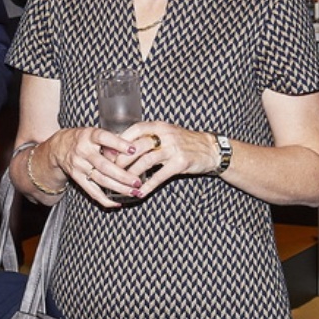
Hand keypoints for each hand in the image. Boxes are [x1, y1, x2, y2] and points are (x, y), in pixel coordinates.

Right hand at [40, 125, 143, 208]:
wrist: (59, 147)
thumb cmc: (84, 138)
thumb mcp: (94, 132)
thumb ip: (112, 139)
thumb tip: (133, 148)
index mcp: (89, 136)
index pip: (104, 138)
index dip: (119, 144)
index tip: (133, 150)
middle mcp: (83, 151)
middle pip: (104, 165)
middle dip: (122, 175)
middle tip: (137, 182)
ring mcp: (79, 166)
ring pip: (100, 180)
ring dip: (118, 188)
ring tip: (134, 192)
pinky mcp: (77, 178)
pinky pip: (92, 192)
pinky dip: (105, 199)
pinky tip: (117, 203)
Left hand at [104, 123, 219, 198]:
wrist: (210, 149)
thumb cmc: (184, 142)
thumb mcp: (166, 134)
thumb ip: (148, 138)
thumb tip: (122, 146)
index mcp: (159, 126)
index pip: (134, 130)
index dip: (119, 141)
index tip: (108, 152)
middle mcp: (165, 134)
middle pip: (136, 146)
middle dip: (121, 159)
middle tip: (110, 170)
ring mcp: (174, 148)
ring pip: (146, 161)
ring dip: (132, 173)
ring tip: (122, 183)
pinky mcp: (181, 162)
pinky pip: (160, 176)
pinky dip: (148, 185)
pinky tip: (140, 192)